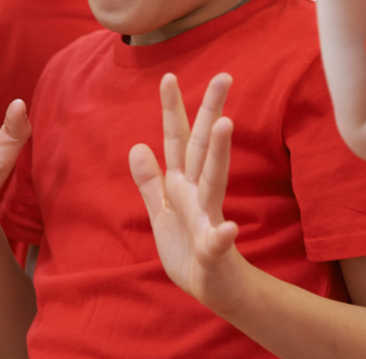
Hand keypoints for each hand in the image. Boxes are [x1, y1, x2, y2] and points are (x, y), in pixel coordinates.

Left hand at [130, 74, 250, 314]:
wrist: (214, 288)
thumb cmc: (188, 248)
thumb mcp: (161, 211)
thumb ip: (150, 181)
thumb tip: (137, 145)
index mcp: (183, 184)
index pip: (177, 140)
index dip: (172, 110)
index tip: (168, 76)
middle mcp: (199, 194)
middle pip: (202, 146)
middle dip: (211, 111)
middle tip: (223, 76)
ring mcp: (209, 218)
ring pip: (214, 180)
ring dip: (219, 153)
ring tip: (225, 124)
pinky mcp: (215, 250)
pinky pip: (217, 241)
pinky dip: (222, 235)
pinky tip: (228, 229)